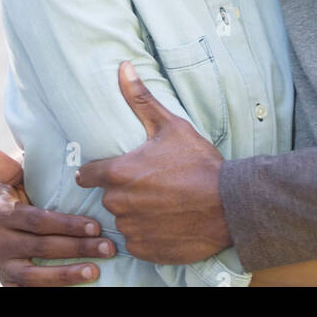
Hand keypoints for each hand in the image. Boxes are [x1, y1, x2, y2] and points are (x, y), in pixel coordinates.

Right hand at [0, 144, 116, 285]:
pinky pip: (30, 290)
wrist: (11, 225)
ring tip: (96, 271)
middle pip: (40, 247)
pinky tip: (77, 285)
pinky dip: (54, 288)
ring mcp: (0, 265)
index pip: (36, 220)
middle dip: (77, 248)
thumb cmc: (24, 194)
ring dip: (67, 274)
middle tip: (107, 248)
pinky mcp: (7, 283)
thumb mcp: (17, 178)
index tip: (96, 226)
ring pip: (34, 275)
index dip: (67, 224)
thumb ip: (8, 167)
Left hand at [74, 62, 230, 263]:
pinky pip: (136, 241)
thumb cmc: (198, 163)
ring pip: (123, 219)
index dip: (95, 171)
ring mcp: (132, 230)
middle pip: (108, 197)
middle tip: (148, 183)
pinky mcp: (146, 250)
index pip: (87, 175)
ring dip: (135, 212)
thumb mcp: (170, 126)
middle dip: (122, 190)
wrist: (229, 205)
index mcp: (119, 173)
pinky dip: (147, 234)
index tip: (103, 171)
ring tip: (160, 202)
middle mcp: (119, 204)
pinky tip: (166, 222)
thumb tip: (123, 66)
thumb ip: (140, 99)